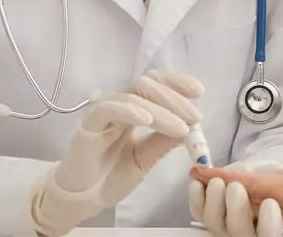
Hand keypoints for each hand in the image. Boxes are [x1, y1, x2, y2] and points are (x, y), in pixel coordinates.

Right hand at [28, 70, 204, 236]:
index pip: (155, 85)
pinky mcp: (89, 125)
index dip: (177, 83)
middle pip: (147, 84)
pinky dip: (131, 110)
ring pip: (133, 95)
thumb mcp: (146, 159)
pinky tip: (148, 120)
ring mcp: (103, 113)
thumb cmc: (110, 177)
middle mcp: (119, 106)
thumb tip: (190, 127)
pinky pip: (109, 108)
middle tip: (194, 117)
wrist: (83, 200)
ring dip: (162, 109)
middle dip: (174, 97)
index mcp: (133, 111)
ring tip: (181, 128)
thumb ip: (163, 142)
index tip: (199, 92)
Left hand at [191, 126, 282, 236]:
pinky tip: (243, 196)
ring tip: (213, 185)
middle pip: (244, 204)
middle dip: (218, 191)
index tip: (201, 171)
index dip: (224, 179)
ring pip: (252, 213)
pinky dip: (248, 205)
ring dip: (230, 200)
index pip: (252, 187)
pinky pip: (265, 217)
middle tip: (198, 178)